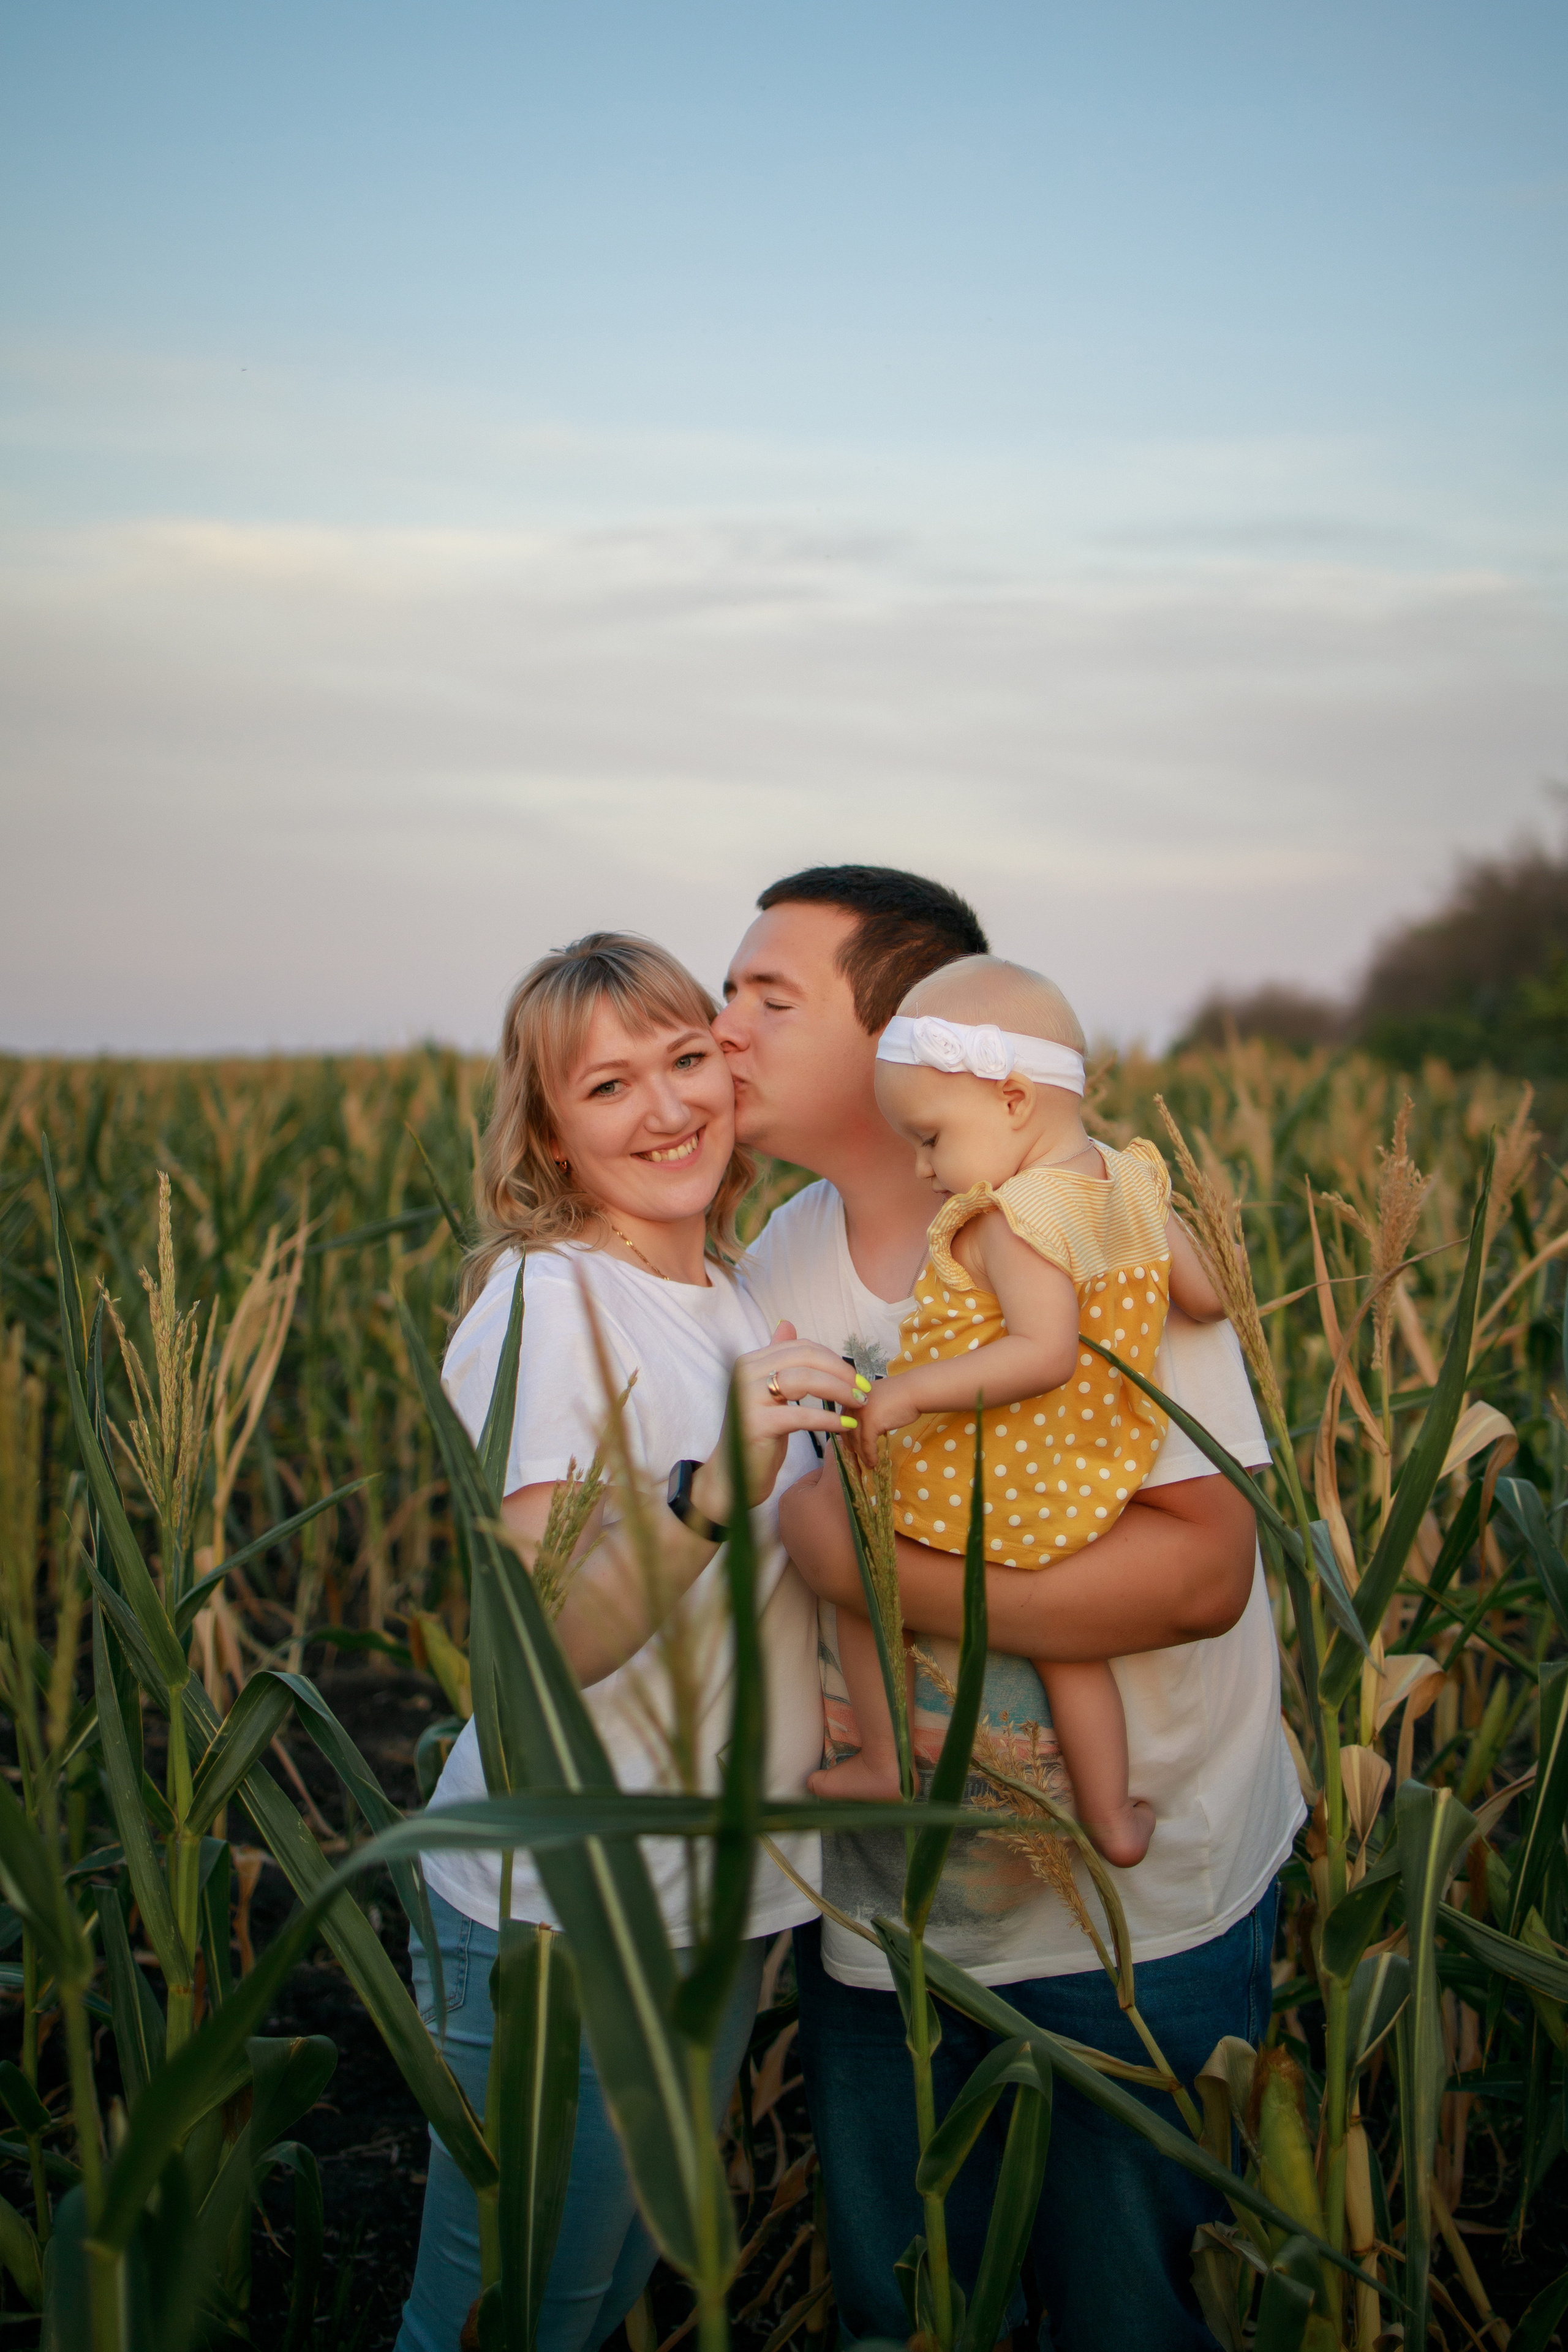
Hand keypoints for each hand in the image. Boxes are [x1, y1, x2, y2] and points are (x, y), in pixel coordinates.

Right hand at [695, 1323, 867, 1523]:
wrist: (732, 1477)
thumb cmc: (758, 1435)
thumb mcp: (769, 1393)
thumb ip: (779, 1360)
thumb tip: (787, 1323)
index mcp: (750, 1363)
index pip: (800, 1348)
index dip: (833, 1359)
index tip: (856, 1377)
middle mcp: (745, 1374)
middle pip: (804, 1358)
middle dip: (841, 1372)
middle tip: (864, 1389)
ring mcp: (748, 1398)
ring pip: (804, 1380)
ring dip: (839, 1390)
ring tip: (859, 1404)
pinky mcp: (756, 1424)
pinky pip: (800, 1415)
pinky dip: (828, 1420)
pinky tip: (845, 1426)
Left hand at [850, 1376, 914, 1465]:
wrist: (915, 1391)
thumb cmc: (902, 1394)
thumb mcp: (877, 1399)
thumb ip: (868, 1409)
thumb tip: (865, 1427)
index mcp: (853, 1396)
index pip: (844, 1418)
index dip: (847, 1434)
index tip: (850, 1445)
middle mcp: (853, 1403)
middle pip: (849, 1430)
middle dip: (853, 1445)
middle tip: (858, 1456)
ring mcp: (861, 1413)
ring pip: (857, 1439)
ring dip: (862, 1454)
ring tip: (868, 1463)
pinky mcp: (871, 1423)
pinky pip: (867, 1444)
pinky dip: (870, 1455)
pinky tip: (874, 1461)